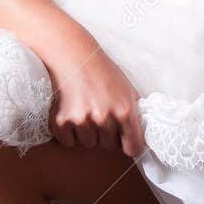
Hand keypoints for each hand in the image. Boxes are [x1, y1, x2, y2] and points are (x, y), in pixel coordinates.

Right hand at [46, 42, 147, 157]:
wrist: (74, 56)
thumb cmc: (102, 71)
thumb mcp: (128, 89)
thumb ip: (135, 112)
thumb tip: (142, 133)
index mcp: (124, 111)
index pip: (133, 147)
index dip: (130, 145)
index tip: (126, 143)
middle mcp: (104, 118)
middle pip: (108, 146)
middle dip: (106, 135)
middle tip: (100, 114)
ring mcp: (82, 121)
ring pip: (89, 144)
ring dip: (87, 133)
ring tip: (86, 111)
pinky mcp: (62, 122)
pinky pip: (69, 142)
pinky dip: (69, 133)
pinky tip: (72, 114)